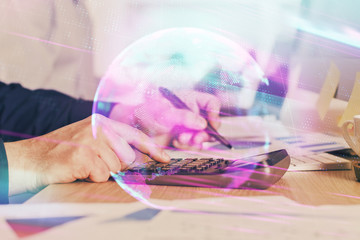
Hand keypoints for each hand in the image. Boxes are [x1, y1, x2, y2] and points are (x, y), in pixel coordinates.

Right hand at [4, 114, 169, 194]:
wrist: (35, 157)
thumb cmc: (67, 150)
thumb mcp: (92, 140)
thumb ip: (115, 144)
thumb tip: (141, 158)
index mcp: (103, 122)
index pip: (135, 135)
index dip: (153, 148)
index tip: (165, 159)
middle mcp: (99, 128)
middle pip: (128, 157)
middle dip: (115, 166)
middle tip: (95, 162)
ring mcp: (90, 140)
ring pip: (115, 168)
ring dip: (100, 172)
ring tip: (84, 164)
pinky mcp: (82, 156)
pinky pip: (101, 175)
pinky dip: (90, 177)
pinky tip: (78, 169)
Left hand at [110, 90, 220, 148]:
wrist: (134, 128)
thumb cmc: (146, 113)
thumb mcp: (165, 113)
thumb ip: (183, 116)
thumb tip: (202, 124)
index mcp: (190, 100)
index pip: (211, 103)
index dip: (215, 113)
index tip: (210, 124)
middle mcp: (192, 113)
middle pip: (210, 123)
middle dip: (205, 133)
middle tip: (196, 139)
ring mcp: (189, 126)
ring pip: (204, 136)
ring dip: (196, 141)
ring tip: (183, 140)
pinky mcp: (184, 138)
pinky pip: (195, 145)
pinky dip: (188, 146)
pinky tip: (178, 143)